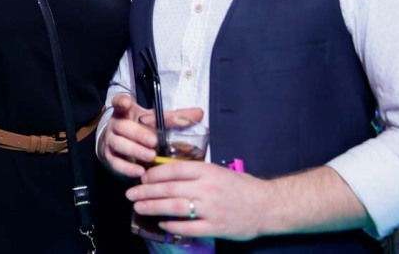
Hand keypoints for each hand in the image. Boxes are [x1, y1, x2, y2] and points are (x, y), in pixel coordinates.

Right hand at [100, 95, 204, 178]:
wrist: (118, 144)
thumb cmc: (140, 129)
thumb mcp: (154, 121)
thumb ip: (174, 118)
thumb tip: (200, 112)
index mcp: (126, 112)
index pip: (119, 102)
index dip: (122, 102)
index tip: (127, 103)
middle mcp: (115, 125)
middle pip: (122, 126)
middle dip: (137, 134)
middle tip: (153, 142)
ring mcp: (110, 141)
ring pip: (118, 144)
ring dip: (134, 151)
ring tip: (150, 157)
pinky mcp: (109, 157)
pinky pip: (116, 163)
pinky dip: (127, 168)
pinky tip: (140, 172)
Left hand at [127, 160, 267, 240]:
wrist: (267, 205)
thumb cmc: (240, 186)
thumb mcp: (217, 171)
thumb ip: (194, 172)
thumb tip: (165, 174)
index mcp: (207, 171)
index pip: (173, 170)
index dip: (154, 174)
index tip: (142, 177)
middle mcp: (207, 189)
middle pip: (169, 189)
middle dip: (146, 191)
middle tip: (131, 194)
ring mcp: (211, 209)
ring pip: (175, 207)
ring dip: (153, 207)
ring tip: (139, 207)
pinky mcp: (216, 227)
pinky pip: (188, 227)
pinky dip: (172, 226)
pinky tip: (162, 223)